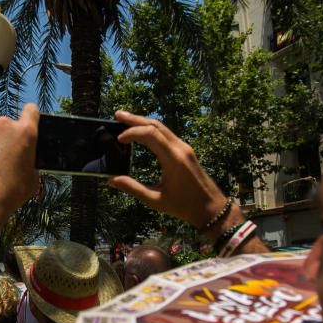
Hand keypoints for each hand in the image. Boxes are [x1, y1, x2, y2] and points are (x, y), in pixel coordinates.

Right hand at [107, 111, 227, 229]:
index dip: (132, 132)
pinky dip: (152, 130)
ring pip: (162, 128)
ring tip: (125, 120)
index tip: (118, 139)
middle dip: (135, 119)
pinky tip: (141, 133)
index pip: (151, 134)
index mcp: (173, 159)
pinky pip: (167, 134)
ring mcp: (184, 148)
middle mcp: (180, 148)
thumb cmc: (184, 206)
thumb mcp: (155, 200)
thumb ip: (132, 188)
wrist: (211, 208)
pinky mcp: (186, 151)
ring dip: (144, 122)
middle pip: (156, 125)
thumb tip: (111, 179)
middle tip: (117, 114)